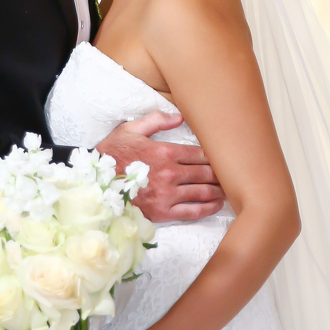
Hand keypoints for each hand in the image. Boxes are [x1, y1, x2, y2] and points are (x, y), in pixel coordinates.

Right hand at [95, 112, 224, 222]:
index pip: (199, 153)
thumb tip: (180, 117)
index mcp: (164, 152)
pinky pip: (192, 212)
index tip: (224, 156)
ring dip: (219, 190)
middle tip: (233, 173)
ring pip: (202, 192)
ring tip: (229, 189)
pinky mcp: (163, 212)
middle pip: (205, 173)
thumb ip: (156, 120)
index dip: (214, 155)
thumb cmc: (113, 154)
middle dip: (221, 173)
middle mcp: (170, 174)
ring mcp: (167, 195)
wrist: (96, 184)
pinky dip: (208, 208)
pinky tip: (217, 205)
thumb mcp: (131, 129)